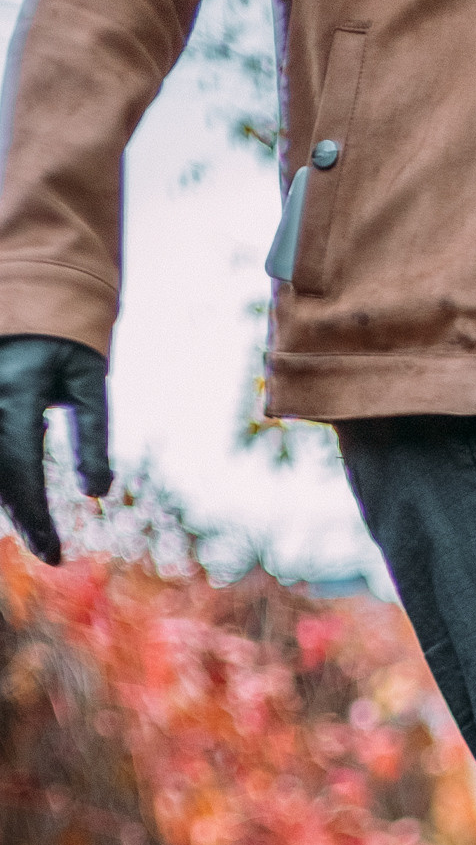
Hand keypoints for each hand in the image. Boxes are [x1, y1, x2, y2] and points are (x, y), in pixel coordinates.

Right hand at [0, 337, 110, 566]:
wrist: (28, 291)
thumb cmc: (65, 338)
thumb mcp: (89, 382)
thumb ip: (93, 436)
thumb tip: (97, 493)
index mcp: (16, 390)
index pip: (21, 468)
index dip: (35, 516)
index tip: (53, 553)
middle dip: (21, 516)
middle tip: (47, 549)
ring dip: (7, 499)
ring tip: (36, 529)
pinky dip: (3, 477)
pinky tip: (18, 495)